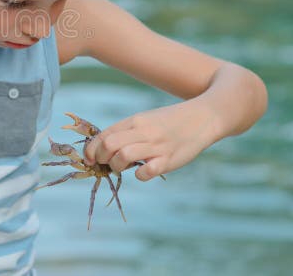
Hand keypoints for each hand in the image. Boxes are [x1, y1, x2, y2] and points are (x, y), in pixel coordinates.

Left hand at [82, 100, 217, 180]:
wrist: (202, 118)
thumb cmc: (169, 122)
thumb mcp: (145, 120)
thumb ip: (126, 132)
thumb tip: (103, 148)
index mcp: (134, 121)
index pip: (104, 135)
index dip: (91, 149)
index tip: (89, 159)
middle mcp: (143, 131)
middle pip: (109, 145)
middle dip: (101, 158)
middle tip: (106, 164)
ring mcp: (156, 145)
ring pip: (123, 156)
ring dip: (116, 166)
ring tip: (123, 167)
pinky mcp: (169, 160)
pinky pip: (147, 171)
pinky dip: (140, 175)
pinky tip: (143, 171)